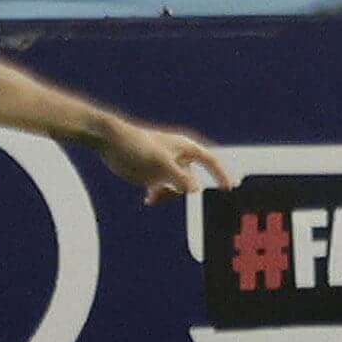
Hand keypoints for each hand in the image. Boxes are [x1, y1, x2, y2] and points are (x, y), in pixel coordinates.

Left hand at [99, 118, 233, 204]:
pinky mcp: (153, 176)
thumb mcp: (160, 162)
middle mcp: (179, 158)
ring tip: (153, 195)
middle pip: (192, 180)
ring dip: (168, 195)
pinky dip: (158, 197)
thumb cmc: (137, 144)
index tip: (229, 188)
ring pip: (177, 188)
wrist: (111, 141)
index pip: (211, 161)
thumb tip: (195, 189)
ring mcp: (166, 168)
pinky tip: (148, 200)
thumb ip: (178, 176)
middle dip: (186, 190)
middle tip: (176, 195)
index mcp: (185, 148)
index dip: (221, 174)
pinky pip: (163, 191)